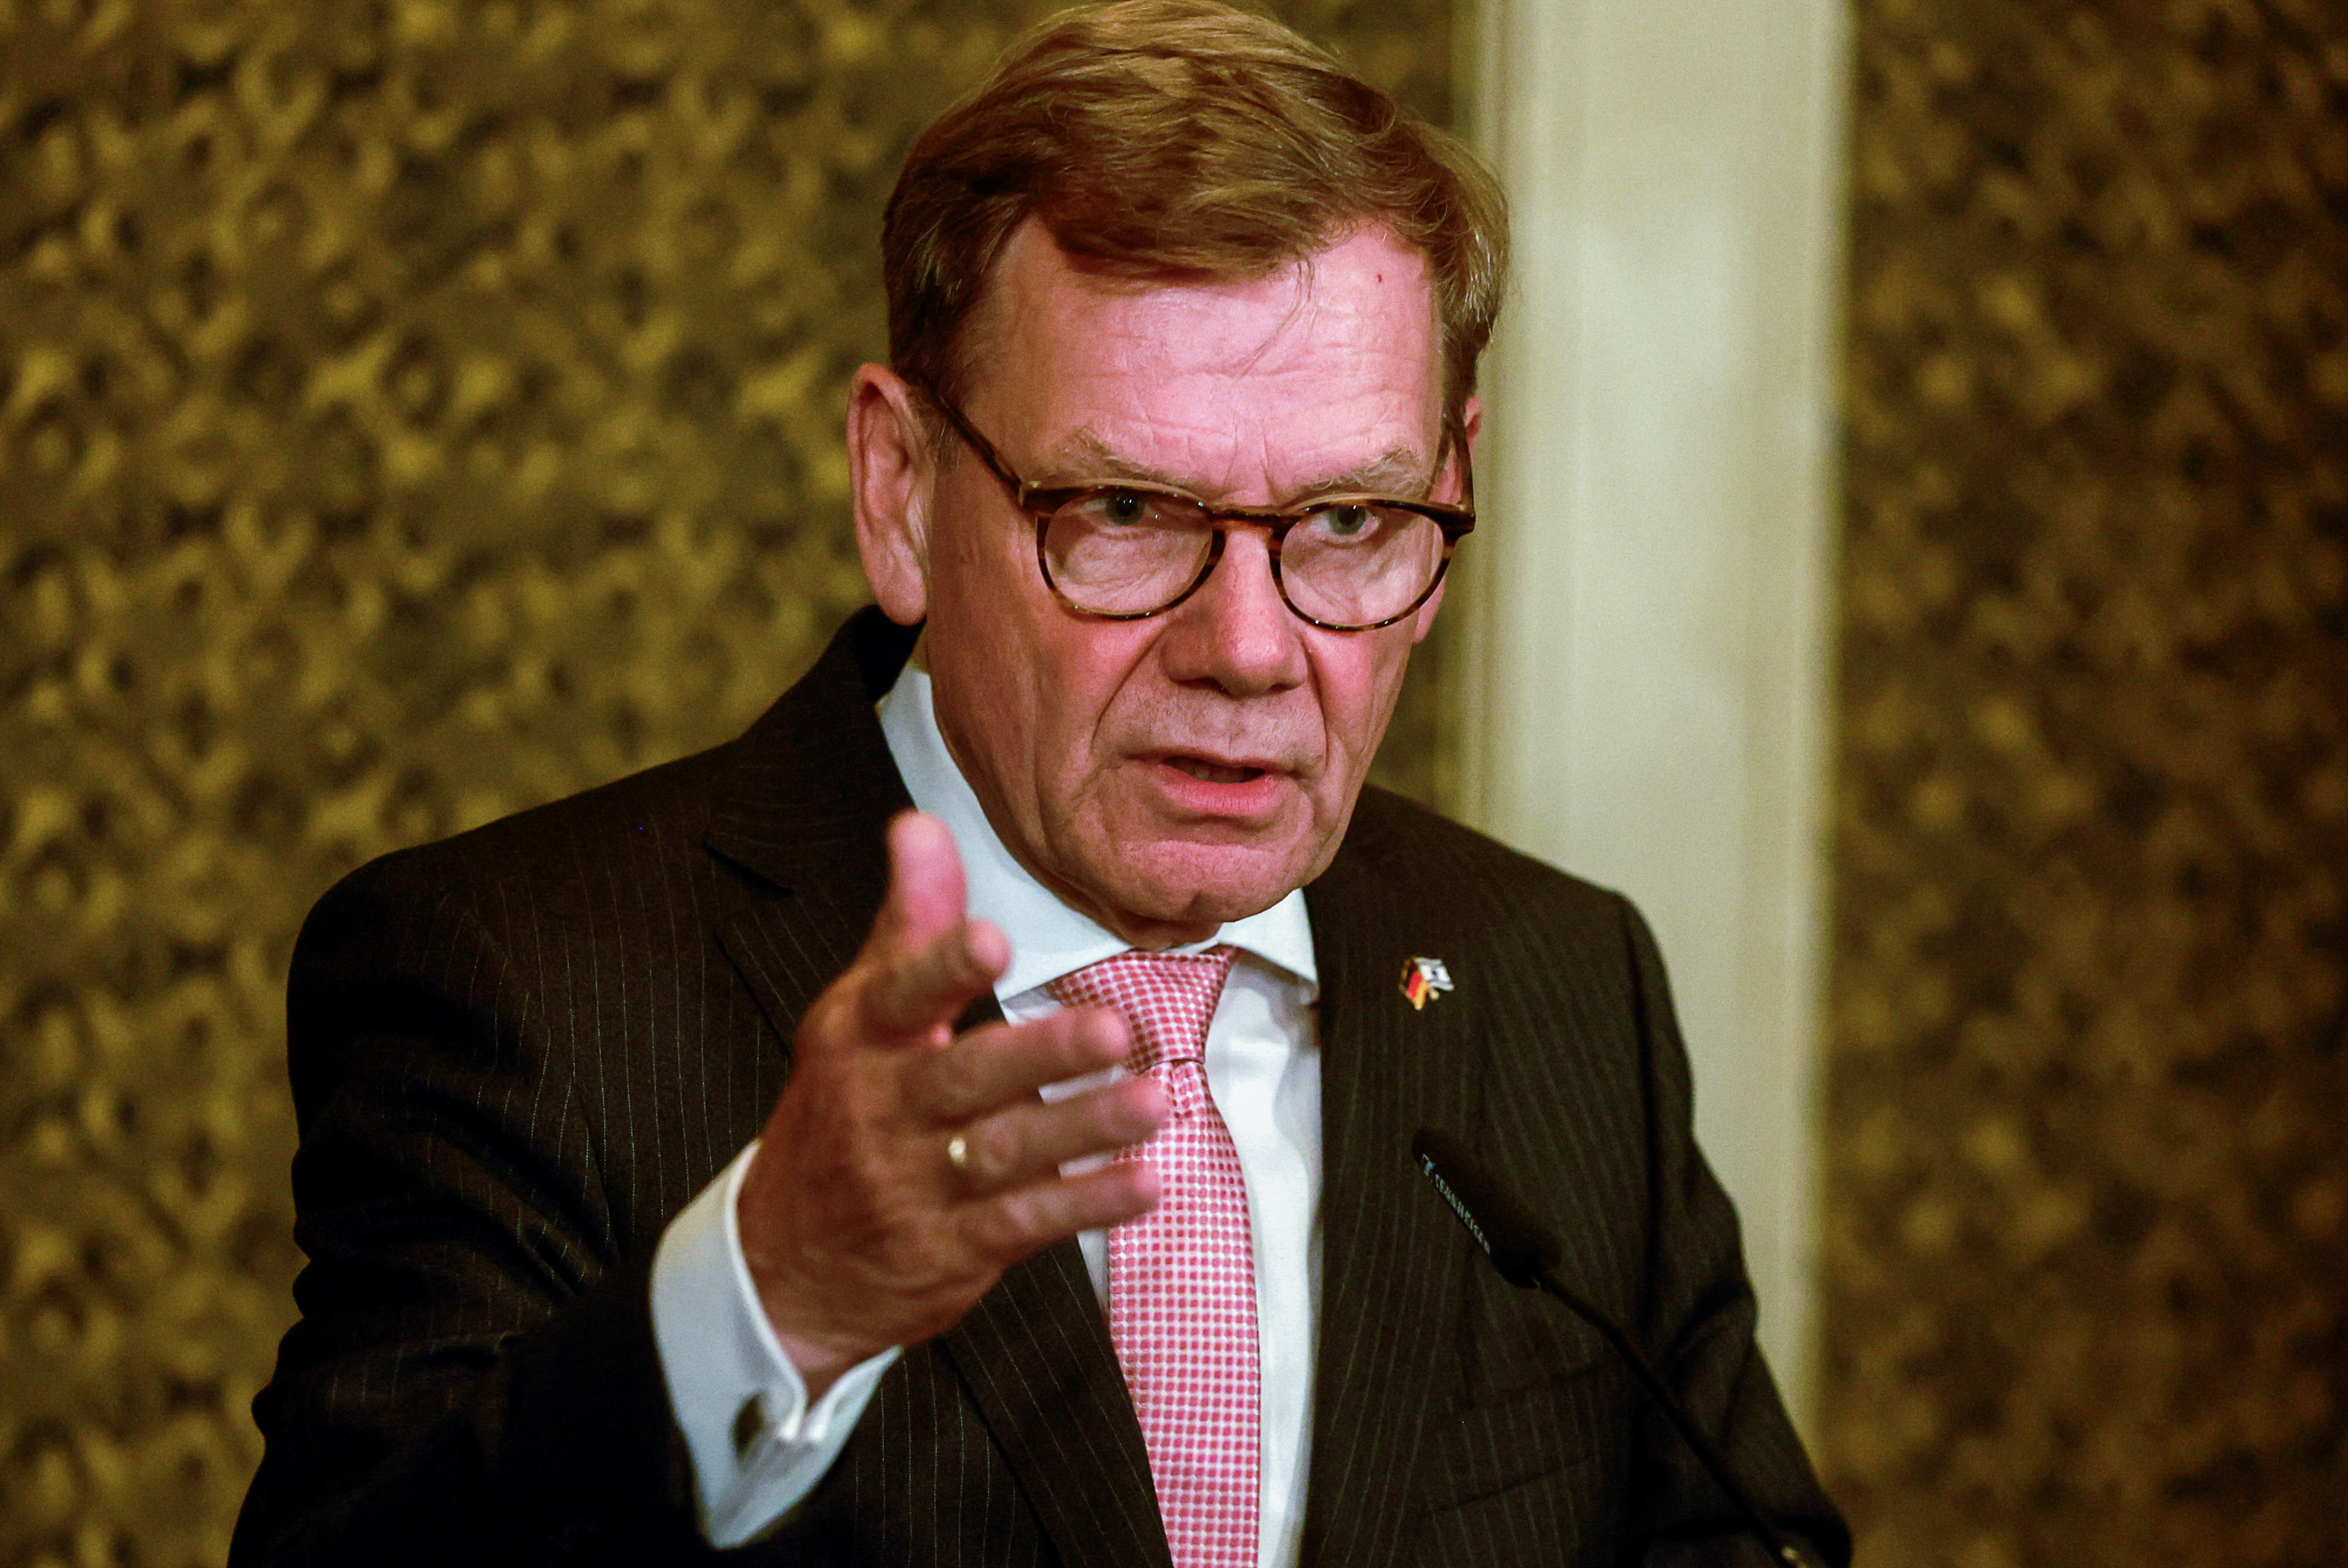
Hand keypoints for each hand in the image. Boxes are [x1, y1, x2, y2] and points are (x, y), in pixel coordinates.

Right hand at [736, 811, 1166, 1394]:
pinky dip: (1085, 1202)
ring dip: (1082, 1127)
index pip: (900, 997)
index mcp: (859, 1041)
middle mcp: (883, 1111)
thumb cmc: (841, 1113)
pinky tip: (1143, 1181)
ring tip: (1153, 1101)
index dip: (943, 966)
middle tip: (1113, 1030)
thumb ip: (907, 925)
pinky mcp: (953, 1249)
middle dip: (1040, 1056)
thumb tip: (920, 823)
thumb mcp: (857, 1015)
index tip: (993, 938)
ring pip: (1005, 1153)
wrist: (786, 1265)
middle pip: (963, 1078)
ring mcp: (915, 1187)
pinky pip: (1026, 1222)